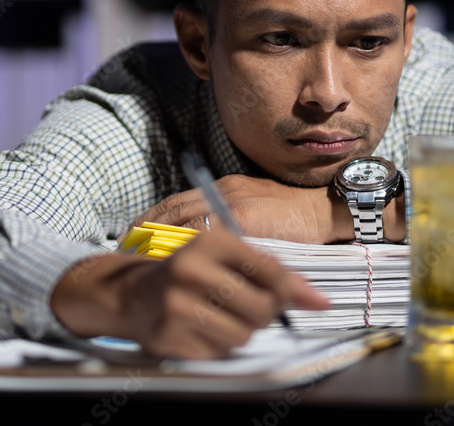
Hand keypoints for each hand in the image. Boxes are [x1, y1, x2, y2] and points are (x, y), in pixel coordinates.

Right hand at [50, 229, 329, 358]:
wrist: (132, 293)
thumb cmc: (193, 273)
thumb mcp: (230, 259)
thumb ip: (277, 276)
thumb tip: (322, 302)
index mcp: (209, 241)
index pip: (270, 270)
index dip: (289, 289)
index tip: (290, 296)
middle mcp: (190, 270)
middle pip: (261, 309)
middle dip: (264, 314)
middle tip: (250, 307)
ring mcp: (176, 305)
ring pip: (242, 335)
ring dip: (240, 331)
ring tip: (221, 316)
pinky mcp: (168, 335)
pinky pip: (217, 352)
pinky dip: (217, 345)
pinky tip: (201, 329)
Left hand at [129, 174, 344, 243]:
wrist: (329, 205)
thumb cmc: (298, 216)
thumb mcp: (259, 212)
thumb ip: (233, 221)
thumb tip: (206, 245)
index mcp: (224, 188)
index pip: (175, 202)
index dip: (150, 220)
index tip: (131, 238)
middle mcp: (223, 190)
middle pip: (171, 210)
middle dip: (144, 231)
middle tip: (124, 252)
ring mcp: (233, 202)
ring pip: (183, 221)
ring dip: (159, 242)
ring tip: (140, 263)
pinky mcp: (246, 218)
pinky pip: (207, 233)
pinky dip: (187, 249)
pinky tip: (173, 265)